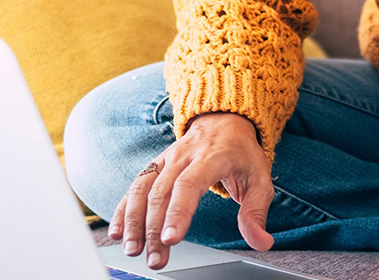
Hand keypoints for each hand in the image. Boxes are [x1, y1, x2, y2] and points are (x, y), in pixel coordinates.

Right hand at [108, 112, 274, 269]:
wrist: (225, 120)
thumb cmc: (242, 153)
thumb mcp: (259, 178)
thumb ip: (256, 211)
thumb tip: (261, 242)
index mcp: (212, 156)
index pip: (190, 183)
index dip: (179, 211)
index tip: (172, 238)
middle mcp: (185, 155)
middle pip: (163, 191)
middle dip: (155, 228)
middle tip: (155, 259)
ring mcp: (168, 158)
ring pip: (144, 187)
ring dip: (135, 220)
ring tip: (133, 249)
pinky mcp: (157, 164)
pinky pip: (136, 184)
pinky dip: (124, 208)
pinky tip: (118, 232)